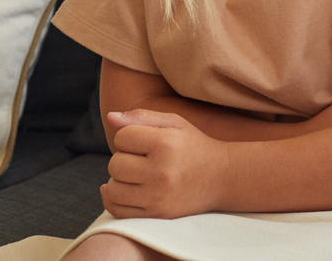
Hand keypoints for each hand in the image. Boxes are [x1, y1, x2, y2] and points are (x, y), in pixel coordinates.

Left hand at [102, 109, 229, 218]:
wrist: (222, 177)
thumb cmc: (194, 146)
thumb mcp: (175, 123)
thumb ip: (141, 116)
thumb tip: (110, 117)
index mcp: (166, 143)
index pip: (122, 137)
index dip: (130, 137)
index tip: (144, 141)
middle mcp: (162, 171)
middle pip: (114, 164)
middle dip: (124, 159)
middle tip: (142, 159)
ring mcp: (158, 196)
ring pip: (113, 188)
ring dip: (120, 180)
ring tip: (137, 175)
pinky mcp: (156, 214)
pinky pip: (117, 209)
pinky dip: (114, 199)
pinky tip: (126, 189)